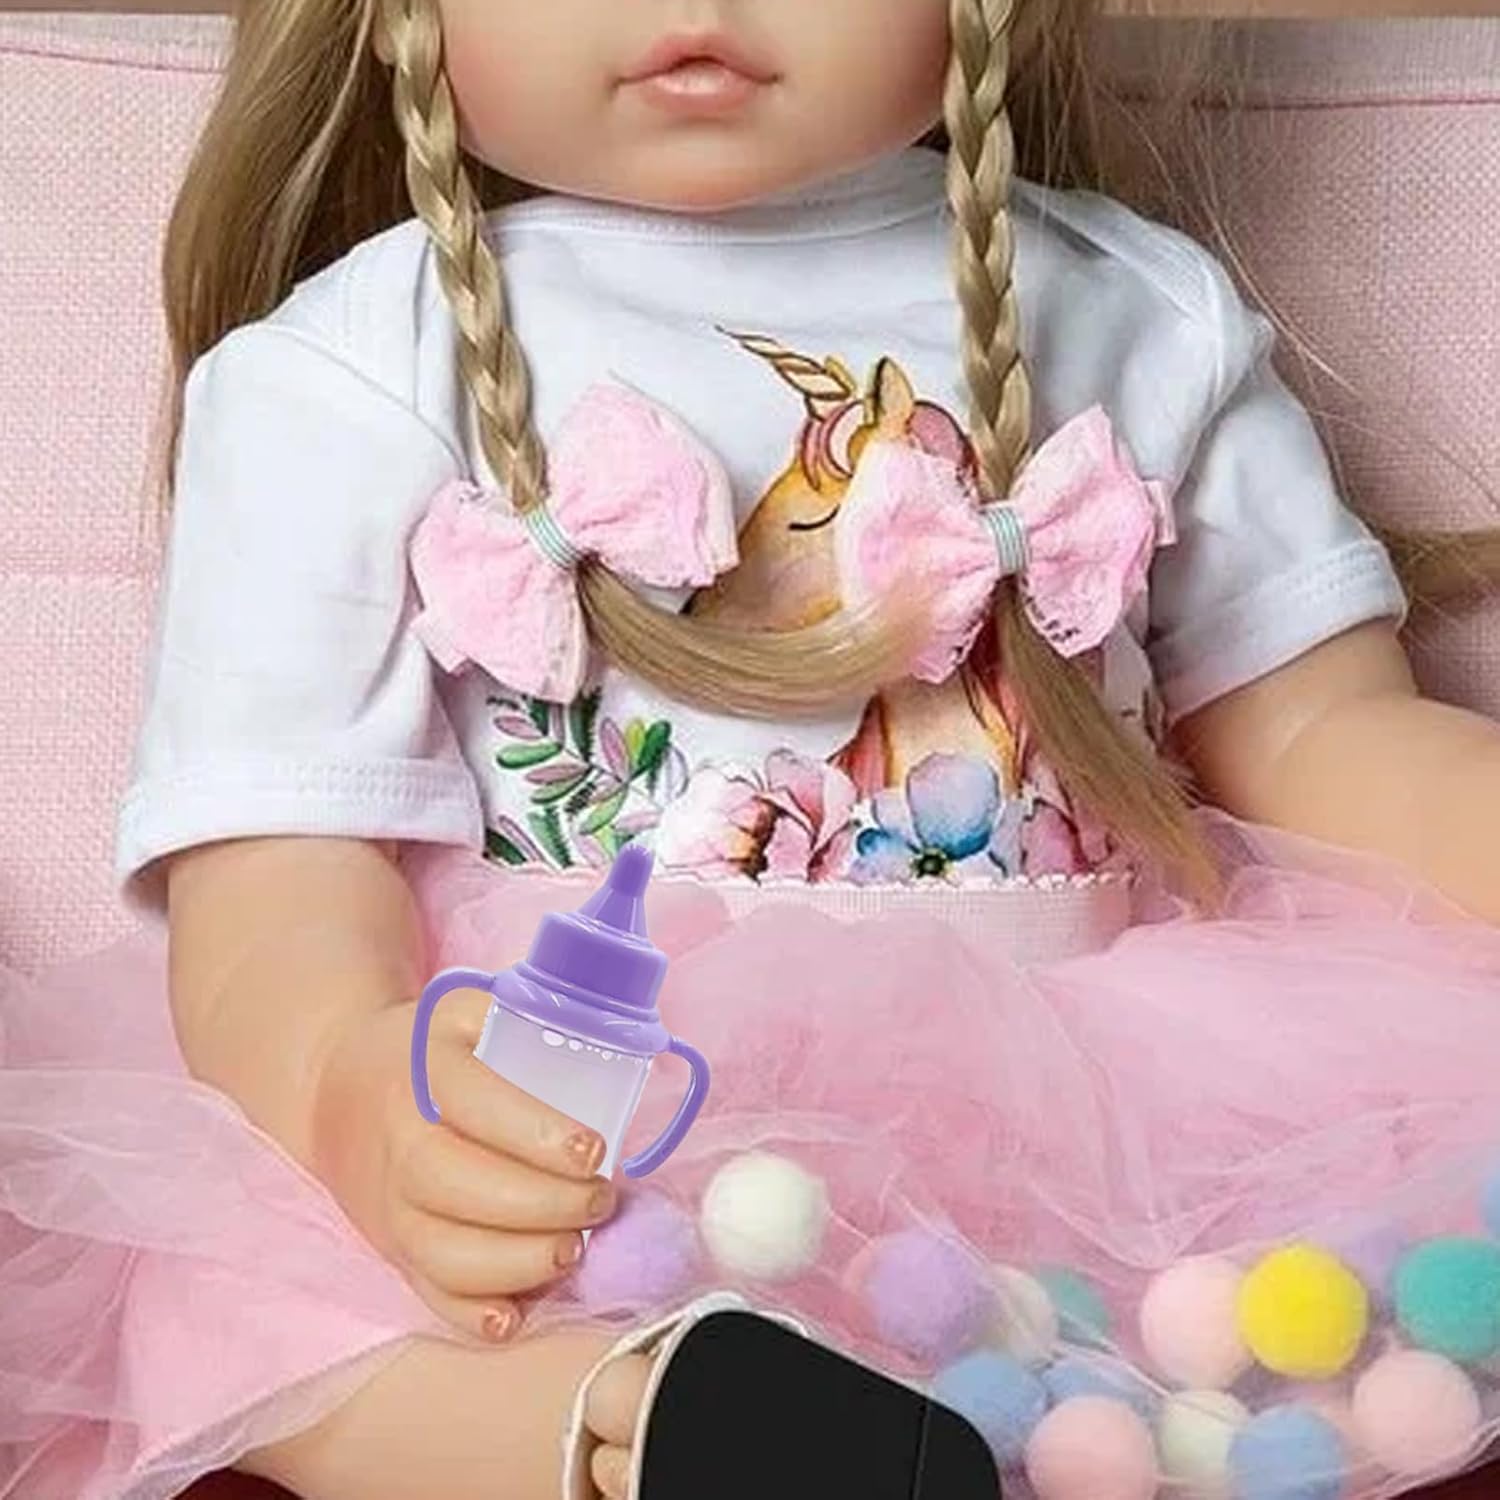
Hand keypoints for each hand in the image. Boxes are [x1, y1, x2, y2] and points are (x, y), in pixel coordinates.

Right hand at [308, 988, 616, 1339]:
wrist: (336, 1091)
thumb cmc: (425, 1051)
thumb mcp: (466, 1011)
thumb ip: (526, 1016)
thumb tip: (613, 1035)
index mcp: (425, 1073)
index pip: (475, 1105)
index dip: (537, 1133)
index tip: (595, 1151)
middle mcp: (399, 1143)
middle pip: (457, 1185)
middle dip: (542, 1204)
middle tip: (600, 1201)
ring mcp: (390, 1205)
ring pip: (443, 1253)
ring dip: (519, 1263)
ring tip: (574, 1247)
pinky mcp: (393, 1249)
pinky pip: (428, 1295)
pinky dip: (474, 1315)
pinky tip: (518, 1313)